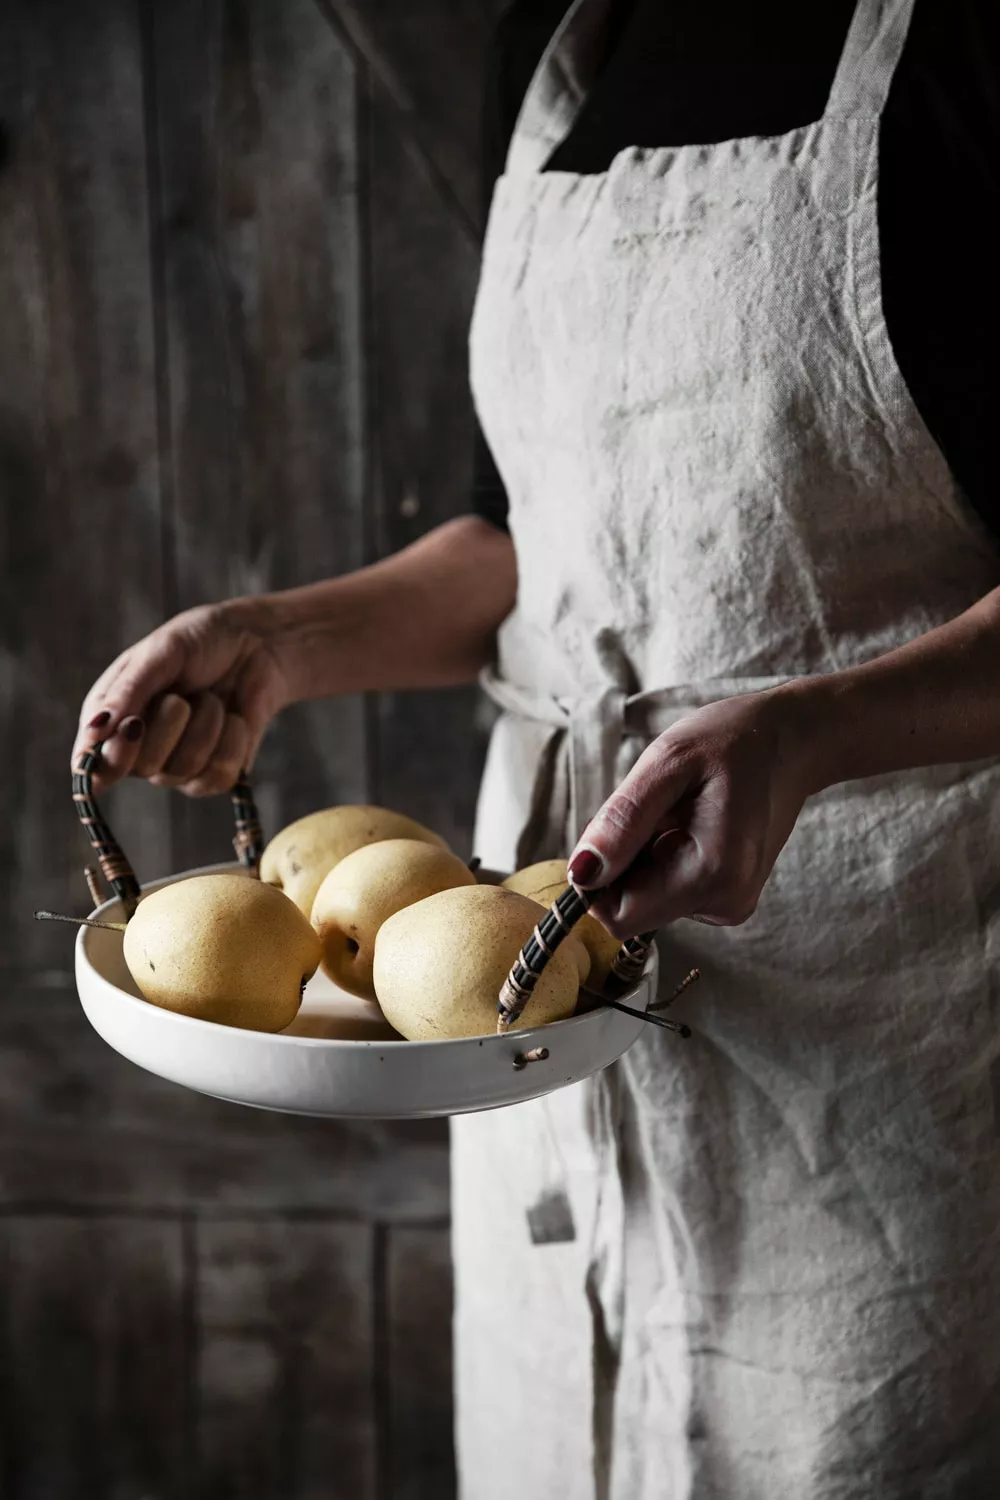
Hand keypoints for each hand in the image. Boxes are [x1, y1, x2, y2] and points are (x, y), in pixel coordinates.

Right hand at [71, 599, 291, 794]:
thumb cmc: (201, 641)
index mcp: (112, 717)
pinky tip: (234, 717)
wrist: (258, 644)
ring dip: (205, 726)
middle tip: (179, 697)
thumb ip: (129, 690)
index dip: (109, 758)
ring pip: (184, 771)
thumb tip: (95, 730)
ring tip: (211, 698)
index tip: (134, 726)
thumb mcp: (161, 652)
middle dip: (167, 728)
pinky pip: (218, 777)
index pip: (91, 764)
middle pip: (140, 768)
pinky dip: (232, 741)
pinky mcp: (214, 773)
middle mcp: (139, 749)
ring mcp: (177, 765)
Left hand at [567, 688, 817, 937]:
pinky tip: (690, 823)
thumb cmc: (732, 741)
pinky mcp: (727, 896)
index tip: (614, 828)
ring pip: (648, 899)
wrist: (790, 742)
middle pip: (632, 910)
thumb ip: (623, 821)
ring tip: (678, 811)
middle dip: (624, 863)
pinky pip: (669, 891)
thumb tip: (582, 874)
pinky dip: (664, 858)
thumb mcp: (668, 762)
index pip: (619, 917)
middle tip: (652, 811)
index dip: (599, 879)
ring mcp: (730, 904)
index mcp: (712, 875)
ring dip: (644, 857)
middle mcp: (725, 902)